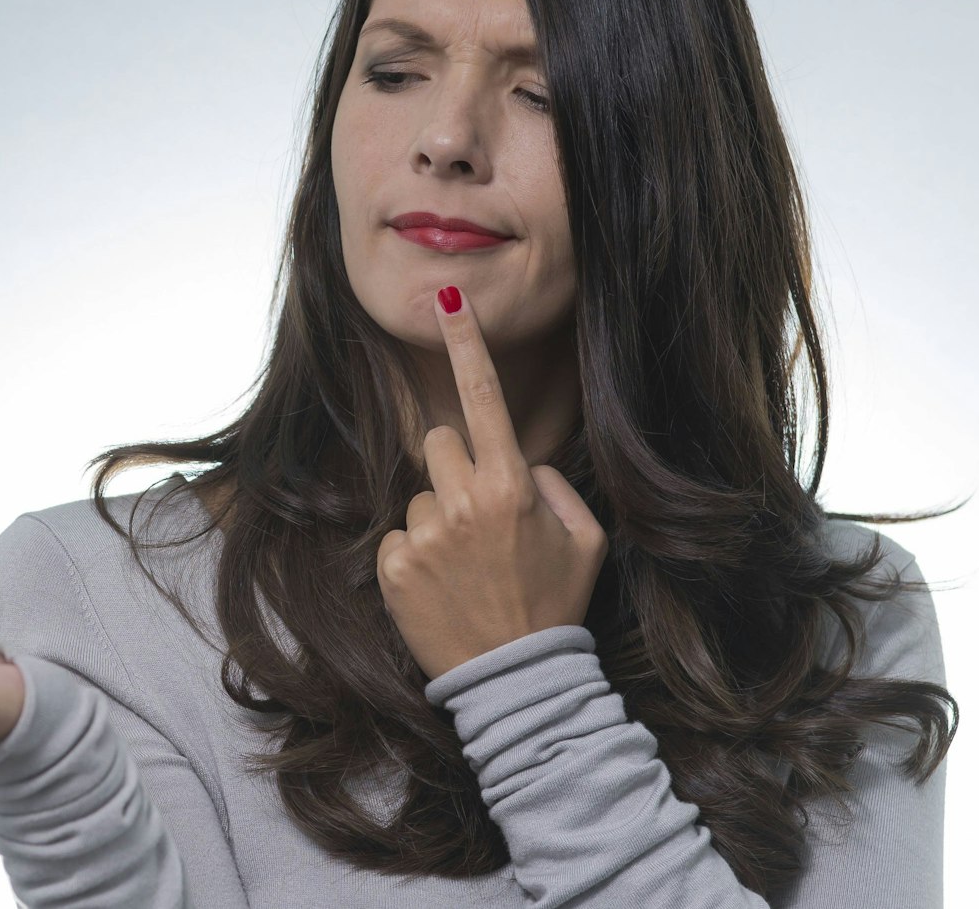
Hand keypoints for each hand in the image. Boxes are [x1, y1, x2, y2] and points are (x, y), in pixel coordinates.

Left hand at [376, 284, 608, 681]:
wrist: (516, 679)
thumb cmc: (554, 605)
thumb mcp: (586, 541)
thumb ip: (554, 485)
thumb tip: (521, 461)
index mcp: (512, 486)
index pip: (483, 398)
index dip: (465, 343)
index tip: (447, 298)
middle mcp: (463, 501)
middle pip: (439, 441)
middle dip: (457, 466)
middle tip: (480, 516)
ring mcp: (423, 534)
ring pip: (419, 492)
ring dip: (438, 518)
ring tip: (465, 566)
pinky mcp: (392, 566)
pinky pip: (397, 536)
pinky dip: (415, 557)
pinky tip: (442, 586)